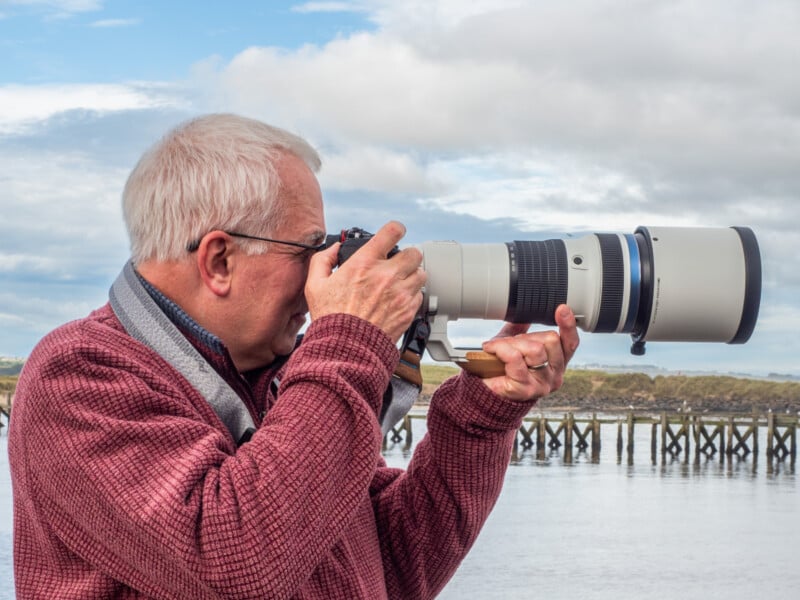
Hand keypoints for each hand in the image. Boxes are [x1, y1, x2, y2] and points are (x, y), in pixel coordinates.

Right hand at [305, 221, 426, 342]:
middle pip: (414, 253)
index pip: (392, 232)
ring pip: (420, 274)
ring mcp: (400, 294)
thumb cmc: (330, 317)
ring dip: (411, 276)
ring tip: (400, 282)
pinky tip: (398, 300)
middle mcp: (386, 275)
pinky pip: (419, 295)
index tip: (395, 233)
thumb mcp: (315, 285)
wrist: (345, 348)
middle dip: (407, 256)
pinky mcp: (408, 311)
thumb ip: (323, 260)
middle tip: (398, 263)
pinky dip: (411, 295)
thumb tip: (334, 248)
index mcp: (364, 263)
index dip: (395, 229)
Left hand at [479, 304, 578, 401]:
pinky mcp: (526, 389)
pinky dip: (500, 348)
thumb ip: (522, 330)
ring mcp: (542, 384)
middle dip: (526, 336)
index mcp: (557, 363)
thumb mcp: (514, 344)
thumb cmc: (501, 368)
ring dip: (512, 343)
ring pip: (535, 348)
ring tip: (498, 349)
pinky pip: (515, 358)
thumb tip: (526, 312)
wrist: (484, 392)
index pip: (570, 343)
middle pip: (550, 340)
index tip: (561, 309)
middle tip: (508, 344)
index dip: (568, 325)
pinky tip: (490, 349)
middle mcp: (555, 375)